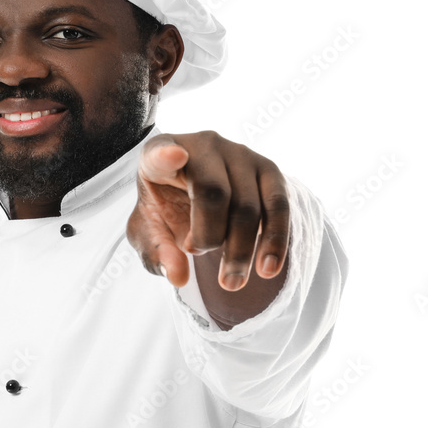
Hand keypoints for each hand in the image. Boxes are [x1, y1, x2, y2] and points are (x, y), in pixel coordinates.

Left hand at [126, 132, 289, 290]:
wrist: (197, 195)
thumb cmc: (166, 210)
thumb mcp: (149, 233)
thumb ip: (156, 252)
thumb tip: (178, 276)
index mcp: (158, 155)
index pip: (159, 153)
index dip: (165, 155)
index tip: (172, 156)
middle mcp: (202, 145)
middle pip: (213, 192)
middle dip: (209, 237)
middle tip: (196, 256)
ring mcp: (239, 153)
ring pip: (248, 205)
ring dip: (240, 250)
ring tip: (231, 282)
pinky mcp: (267, 170)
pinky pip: (278, 206)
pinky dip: (275, 240)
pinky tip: (267, 268)